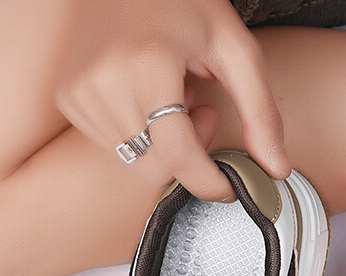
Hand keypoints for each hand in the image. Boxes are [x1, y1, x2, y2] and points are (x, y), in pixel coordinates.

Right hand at [55, 0, 288, 199]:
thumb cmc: (184, 2)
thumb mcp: (236, 50)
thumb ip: (261, 114)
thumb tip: (277, 170)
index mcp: (147, 65)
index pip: (177, 156)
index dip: (208, 182)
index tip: (228, 186)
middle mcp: (104, 81)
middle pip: (156, 167)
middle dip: (189, 157)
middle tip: (201, 111)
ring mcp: (79, 91)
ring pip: (135, 161)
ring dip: (165, 144)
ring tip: (174, 96)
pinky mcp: (68, 97)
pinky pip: (114, 145)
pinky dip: (141, 134)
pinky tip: (149, 96)